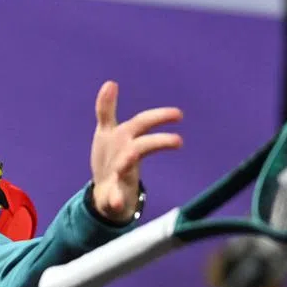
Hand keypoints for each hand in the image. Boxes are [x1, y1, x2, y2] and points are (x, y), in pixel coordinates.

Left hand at [90, 81, 182, 222]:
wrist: (106, 195)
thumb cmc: (111, 159)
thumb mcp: (107, 132)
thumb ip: (107, 108)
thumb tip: (111, 82)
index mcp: (126, 139)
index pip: (143, 123)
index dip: (159, 117)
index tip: (180, 115)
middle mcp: (127, 157)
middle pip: (142, 146)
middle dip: (157, 142)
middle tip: (179, 141)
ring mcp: (121, 176)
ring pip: (128, 170)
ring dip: (129, 163)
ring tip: (131, 159)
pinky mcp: (113, 195)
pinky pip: (114, 199)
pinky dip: (115, 201)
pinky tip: (114, 204)